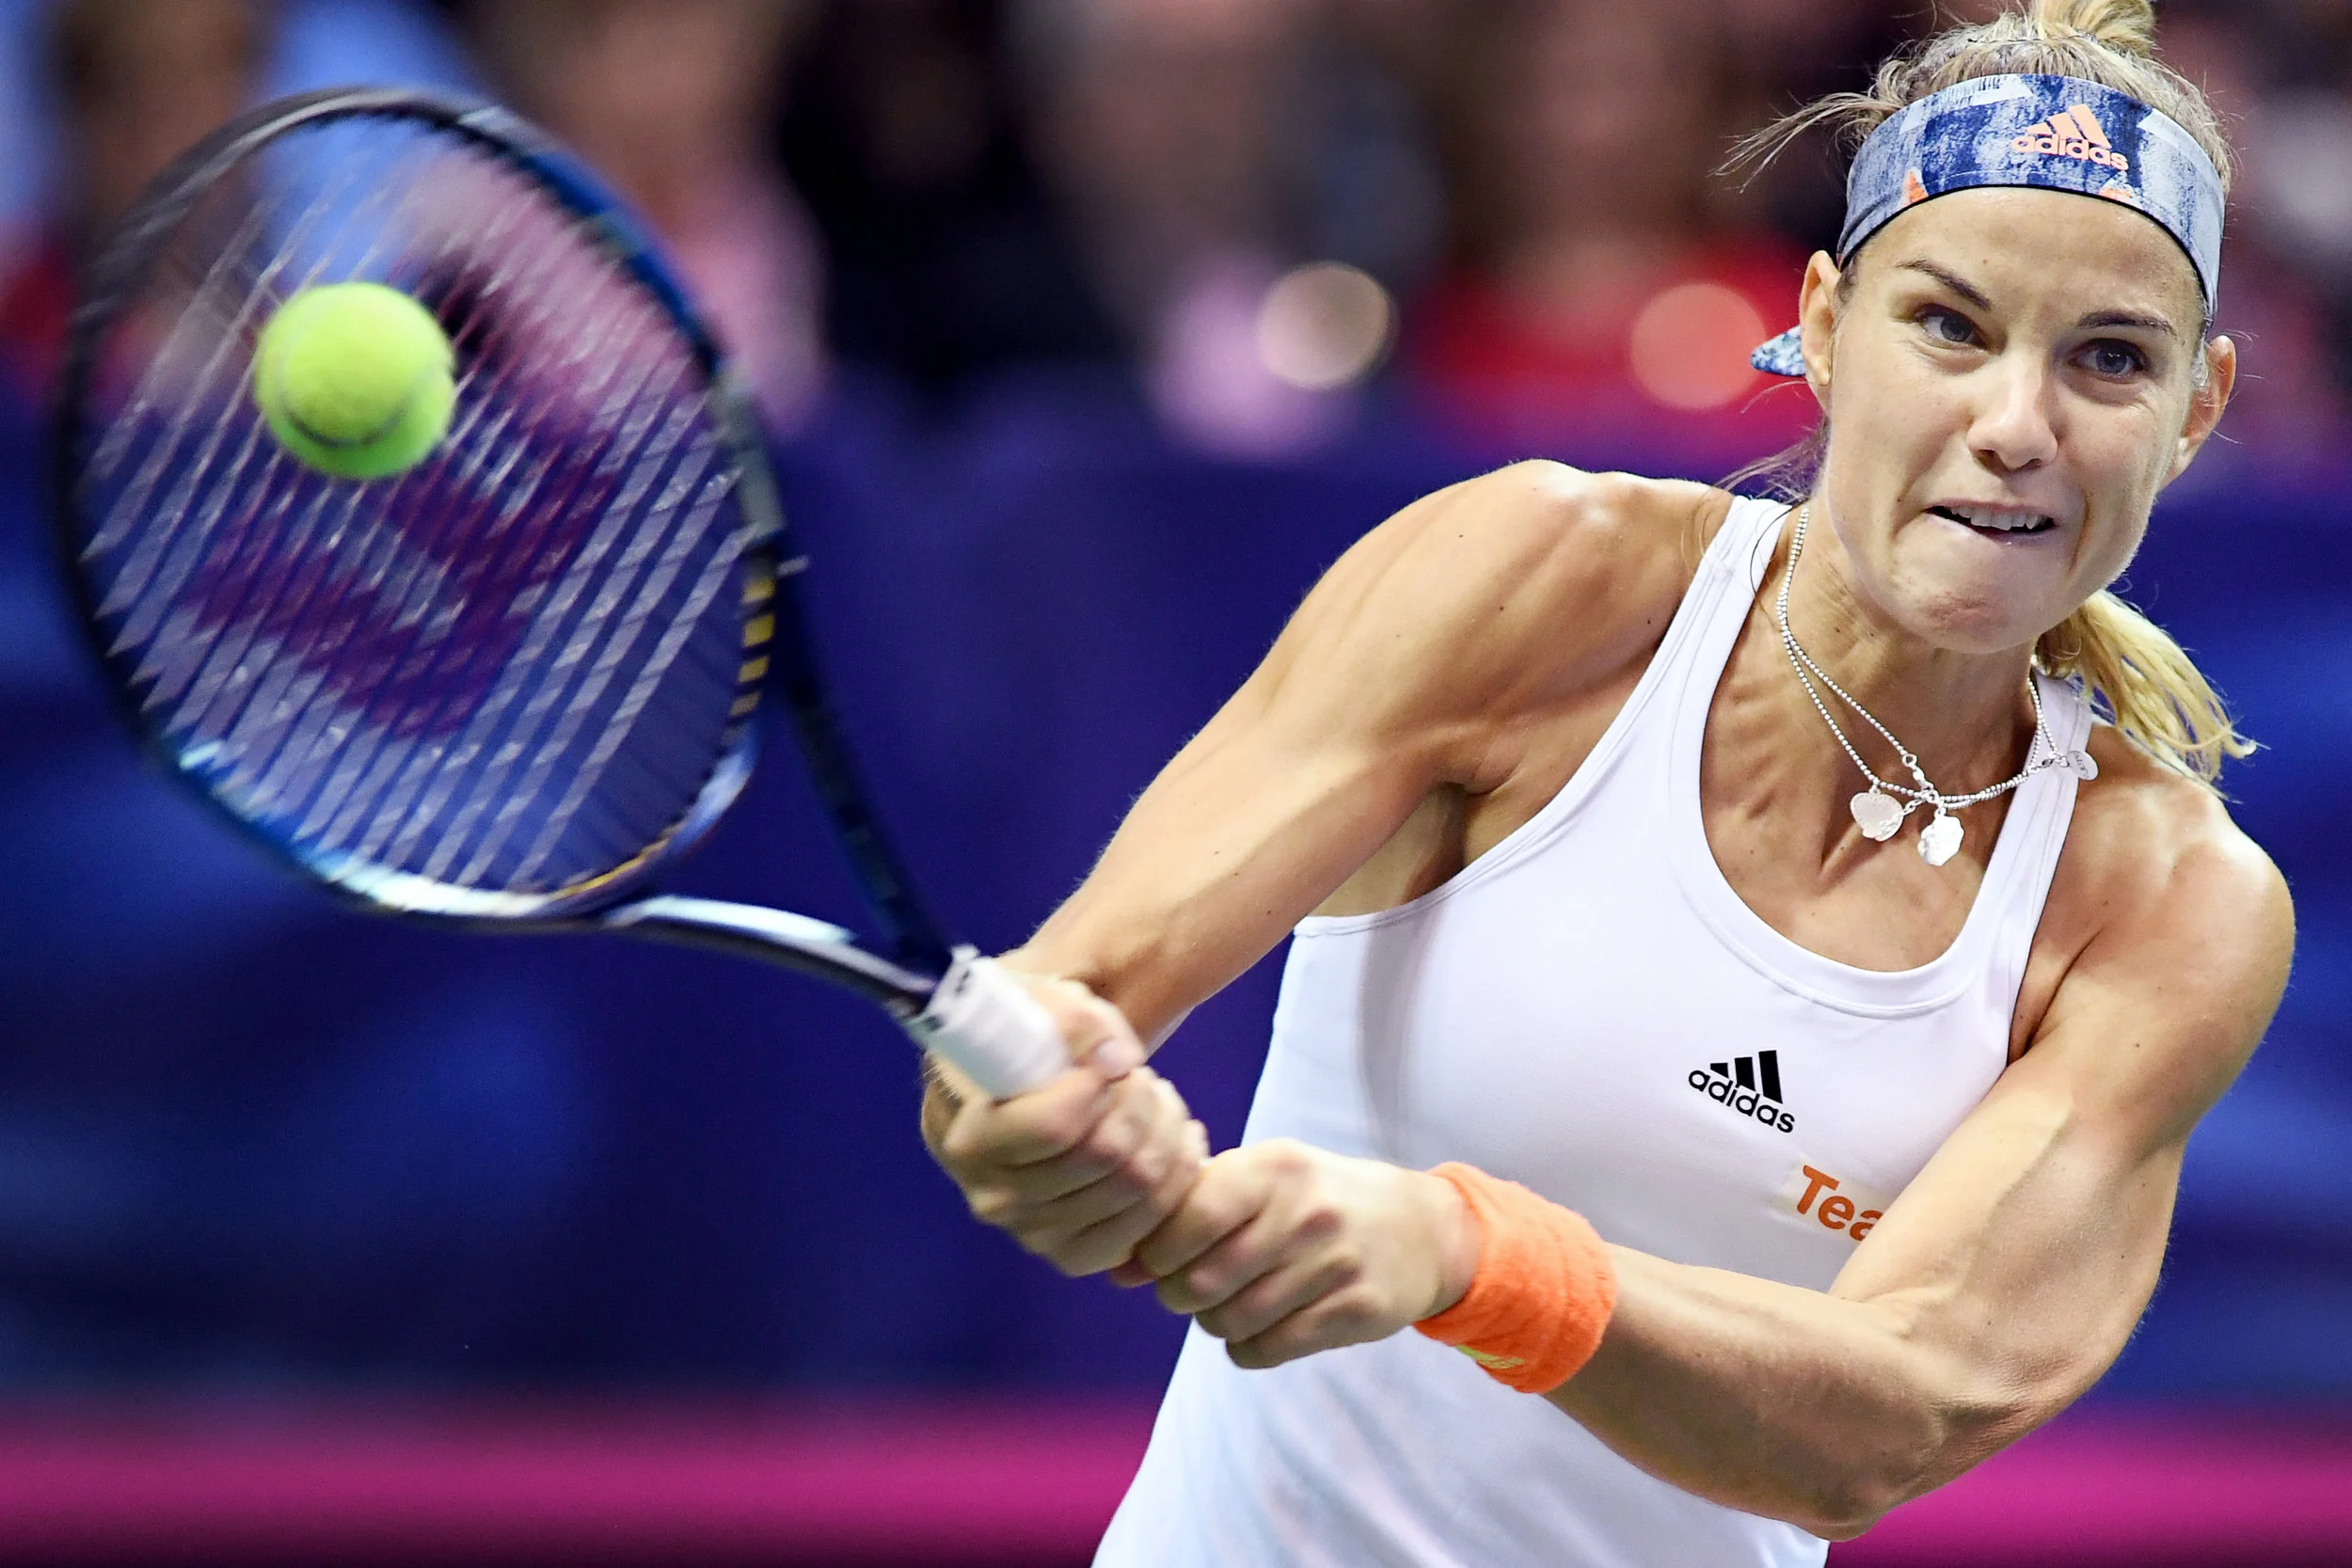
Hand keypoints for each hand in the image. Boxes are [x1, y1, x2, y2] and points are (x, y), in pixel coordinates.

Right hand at [922, 971, 1207, 1278]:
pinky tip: (1173, 1138)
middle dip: (1140, 1102)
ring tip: (1156, 1097)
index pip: (1052, 1128)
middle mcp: (993, 1197)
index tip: (1109, 1058)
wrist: (1017, 1080)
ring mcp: (1032, 1233)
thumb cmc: (1025, 1036)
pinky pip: (1146, 1229)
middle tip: (1139, 1075)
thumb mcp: (1038, 1001)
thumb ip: (1073, 1019)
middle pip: (1105, 1157)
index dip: (1098, 1088)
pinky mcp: (1072, 1253)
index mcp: (968, 1137)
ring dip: (1165, 1131)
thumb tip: (1118, 1062)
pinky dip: (1177, 1177)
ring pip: (1136, 1188)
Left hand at [1133, 1139, 1479, 1368]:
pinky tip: (1264, 1325)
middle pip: (1199, 1282)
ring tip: (1233, 1302)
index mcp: (1273, 1167)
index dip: (1159, 1251)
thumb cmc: (1316, 1200)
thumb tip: (1118, 1269)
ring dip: (1216, 1322)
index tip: (1162, 1258)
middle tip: (1193, 1287)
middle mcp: (1305, 1212)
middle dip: (1180, 1294)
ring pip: (1229, 1322)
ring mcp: (1334, 1264)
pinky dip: (1249, 1347)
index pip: (1188, 1218)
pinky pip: (1266, 1350)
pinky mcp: (1355, 1311)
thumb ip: (1192, 1211)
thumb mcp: (1262, 1181)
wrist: (1419, 1229)